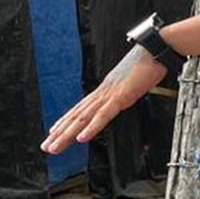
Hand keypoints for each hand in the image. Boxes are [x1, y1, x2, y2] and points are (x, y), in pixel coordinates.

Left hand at [43, 47, 166, 153]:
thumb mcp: (131, 84)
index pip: (79, 110)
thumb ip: (123, 93)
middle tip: (47, 146)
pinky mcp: (120, 97)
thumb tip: (121, 98)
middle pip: (75, 116)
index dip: (65, 122)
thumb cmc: (144, 66)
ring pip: (83, 118)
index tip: (53, 133)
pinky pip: (103, 115)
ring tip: (55, 146)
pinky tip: (81, 138)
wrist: (152, 52)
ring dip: (67, 134)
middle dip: (60, 133)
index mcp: (104, 91)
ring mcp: (109, 95)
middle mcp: (101, 93)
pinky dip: (91, 128)